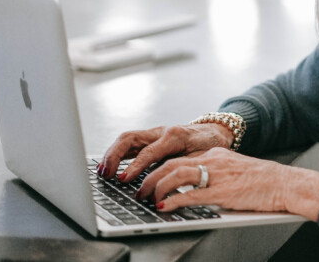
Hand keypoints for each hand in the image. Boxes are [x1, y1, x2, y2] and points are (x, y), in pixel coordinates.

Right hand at [98, 123, 232, 181]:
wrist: (216, 131)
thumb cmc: (210, 147)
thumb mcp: (200, 159)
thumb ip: (182, 169)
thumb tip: (165, 187)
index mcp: (175, 136)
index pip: (148, 152)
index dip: (134, 167)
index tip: (122, 180)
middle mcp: (162, 131)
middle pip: (131, 138)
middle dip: (115, 156)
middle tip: (106, 174)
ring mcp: (155, 132)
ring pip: (127, 138)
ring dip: (111, 154)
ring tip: (101, 171)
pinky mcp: (151, 136)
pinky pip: (131, 142)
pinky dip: (117, 152)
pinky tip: (109, 165)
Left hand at [136, 148, 318, 220]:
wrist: (286, 184)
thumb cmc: (264, 182)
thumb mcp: (235, 171)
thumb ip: (214, 176)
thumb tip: (192, 189)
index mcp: (216, 155)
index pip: (180, 158)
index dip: (159, 169)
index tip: (148, 180)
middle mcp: (214, 160)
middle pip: (172, 164)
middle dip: (151, 178)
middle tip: (140, 191)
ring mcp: (218, 175)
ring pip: (176, 175)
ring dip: (156, 188)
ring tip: (147, 199)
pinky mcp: (223, 192)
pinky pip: (191, 195)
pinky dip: (173, 201)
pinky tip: (164, 207)